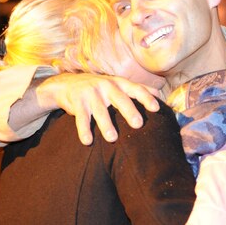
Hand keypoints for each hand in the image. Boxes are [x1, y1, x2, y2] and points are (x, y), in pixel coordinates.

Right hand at [35, 73, 160, 144]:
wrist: (67, 84)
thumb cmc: (99, 88)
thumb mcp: (117, 84)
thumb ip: (136, 89)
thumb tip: (159, 94)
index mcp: (119, 83)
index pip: (135, 89)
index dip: (146, 98)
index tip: (156, 108)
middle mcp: (106, 86)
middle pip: (120, 99)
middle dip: (129, 111)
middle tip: (138, 124)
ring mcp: (91, 93)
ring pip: (100, 110)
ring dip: (106, 125)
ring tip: (112, 138)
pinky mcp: (77, 102)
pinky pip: (81, 118)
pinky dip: (83, 130)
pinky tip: (87, 141)